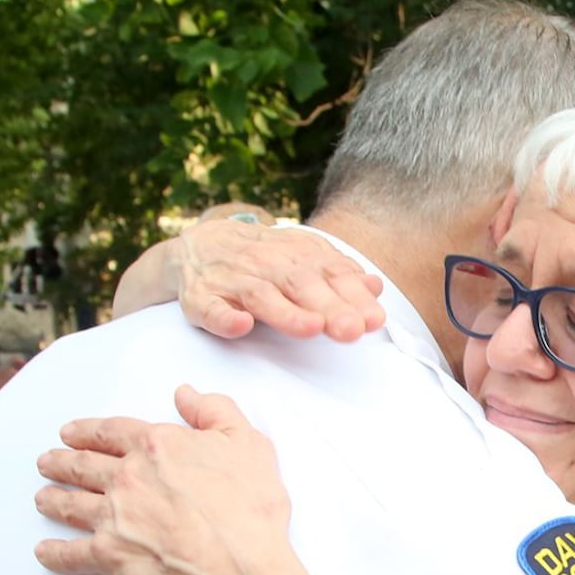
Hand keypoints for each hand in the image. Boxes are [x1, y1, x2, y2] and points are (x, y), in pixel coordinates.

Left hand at [33, 386, 320, 574]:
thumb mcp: (247, 442)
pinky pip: (73, 553)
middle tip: (46, 461)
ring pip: (71, 504)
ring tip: (42, 497)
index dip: (87, 430)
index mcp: (156, 445)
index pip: (111, 431)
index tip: (70, 432)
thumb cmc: (249, 505)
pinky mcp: (111, 554)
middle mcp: (127, 477)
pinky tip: (43, 552)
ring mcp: (114, 516)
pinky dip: (55, 554)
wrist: (240, 562)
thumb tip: (186, 393)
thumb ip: (214, 411)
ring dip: (53, 499)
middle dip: (61, 462)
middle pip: (83, 465)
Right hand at [177, 221, 387, 342]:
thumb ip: (338, 276)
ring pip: (260, 295)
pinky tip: (240, 325)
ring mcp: (232, 280)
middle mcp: (266, 264)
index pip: (330, 273)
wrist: (199, 244)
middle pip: (301, 284)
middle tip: (351, 330)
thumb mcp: (303, 260)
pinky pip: (210, 307)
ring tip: (310, 328)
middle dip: (328, 307)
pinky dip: (224, 317)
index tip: (373, 321)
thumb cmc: (264, 261)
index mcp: (297, 256)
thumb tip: (374, 287)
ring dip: (285, 313)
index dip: (353, 297)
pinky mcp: (200, 297)